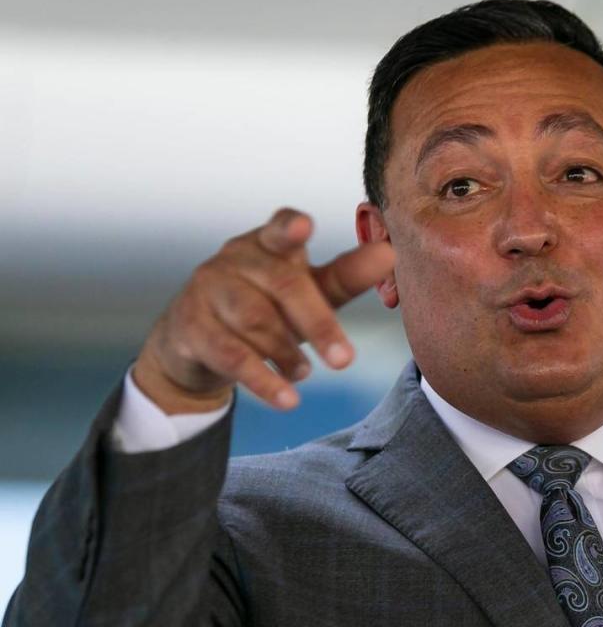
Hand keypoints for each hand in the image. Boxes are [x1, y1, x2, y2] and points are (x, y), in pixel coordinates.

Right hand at [132, 208, 394, 413]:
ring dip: (287, 352)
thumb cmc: (266, 306)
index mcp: (268, 242)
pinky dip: (263, 380)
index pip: (280, 228)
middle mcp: (235, 258)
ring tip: (306, 373)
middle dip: (318, 324)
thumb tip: (389, 252)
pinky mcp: (189, 325)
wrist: (196, 342)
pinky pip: (230, 354)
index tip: (303, 228)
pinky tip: (287, 398)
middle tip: (346, 361)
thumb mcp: (308, 292)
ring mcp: (207, 289)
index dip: (290, 227)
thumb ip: (346, 275)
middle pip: (281, 285)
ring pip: (254, 320)